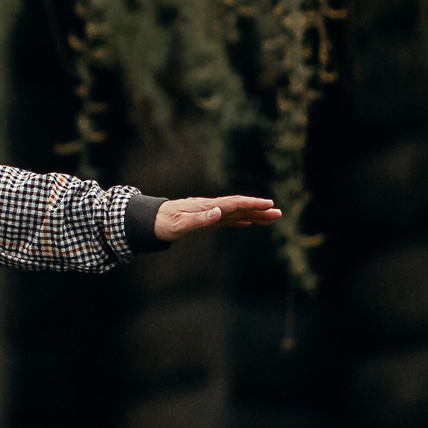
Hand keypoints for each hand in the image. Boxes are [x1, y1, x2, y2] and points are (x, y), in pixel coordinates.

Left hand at [155, 195, 281, 240]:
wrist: (148, 221)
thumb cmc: (162, 223)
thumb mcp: (179, 224)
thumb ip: (199, 219)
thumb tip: (219, 212)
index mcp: (206, 207)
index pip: (234, 204)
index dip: (252, 204)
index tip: (269, 205)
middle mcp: (210, 207)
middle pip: (239, 207)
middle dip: (259, 210)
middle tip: (279, 213)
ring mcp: (208, 212)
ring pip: (235, 213)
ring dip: (253, 215)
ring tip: (271, 219)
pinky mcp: (204, 219)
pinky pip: (226, 219)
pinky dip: (239, 220)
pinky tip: (248, 223)